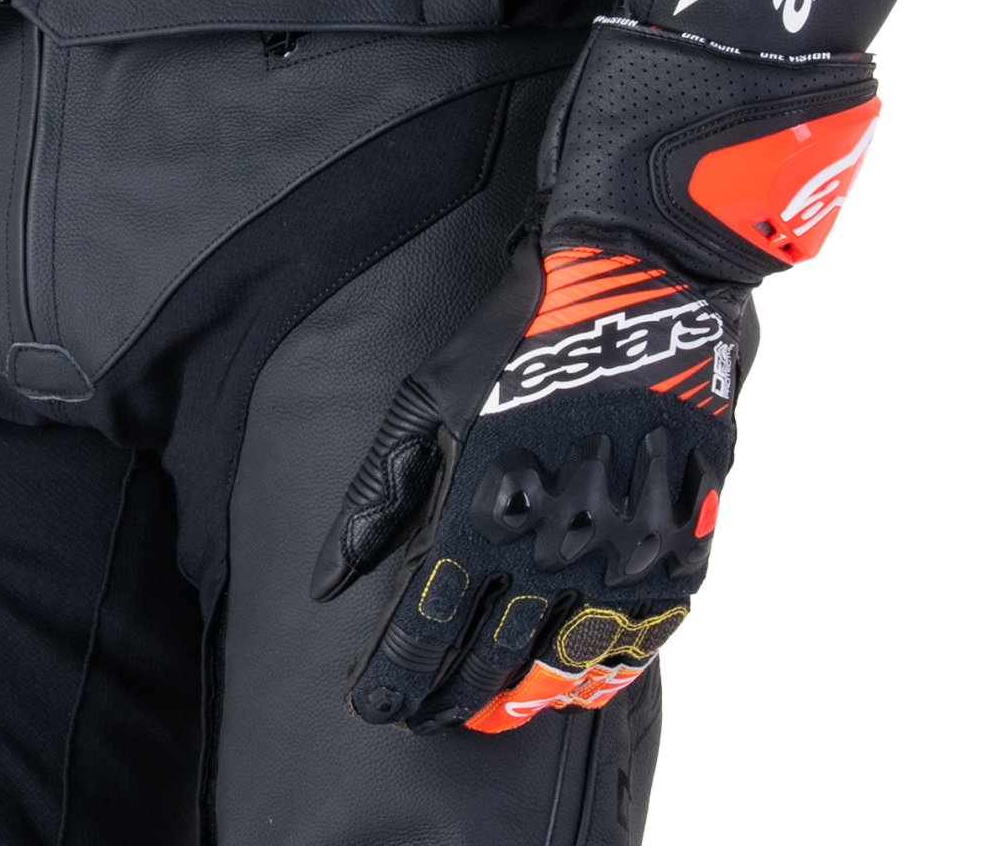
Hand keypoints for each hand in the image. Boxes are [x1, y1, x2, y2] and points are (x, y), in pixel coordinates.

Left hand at [314, 232, 757, 732]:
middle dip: (447, 697)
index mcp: (480, 513)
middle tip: (421, 717)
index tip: (369, 707)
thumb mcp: (426, 399)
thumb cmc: (518, 338)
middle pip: (488, 659)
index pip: (424, 629)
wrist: (639, 288)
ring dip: (520, 701)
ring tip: (487, 718)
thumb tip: (326, 582)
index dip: (393, 677)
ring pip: (562, 667)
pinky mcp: (678, 550)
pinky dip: (601, 673)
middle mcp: (548, 550)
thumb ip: (376, 496)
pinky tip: (573, 685)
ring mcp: (619, 557)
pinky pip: (636, 640)